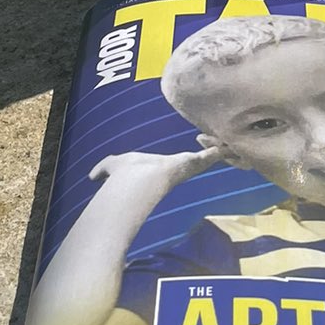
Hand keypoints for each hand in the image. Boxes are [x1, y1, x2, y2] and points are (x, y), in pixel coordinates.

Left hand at [89, 139, 221, 192]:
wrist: (139, 181)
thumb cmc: (124, 174)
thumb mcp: (112, 164)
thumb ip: (102, 169)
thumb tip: (91, 177)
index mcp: (162, 168)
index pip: (177, 163)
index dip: (184, 159)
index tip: (191, 151)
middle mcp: (176, 168)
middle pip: (197, 161)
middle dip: (209, 152)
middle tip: (221, 145)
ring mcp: (187, 167)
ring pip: (208, 158)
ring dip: (220, 151)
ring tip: (233, 143)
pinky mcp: (195, 163)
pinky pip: (213, 156)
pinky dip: (223, 150)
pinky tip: (233, 144)